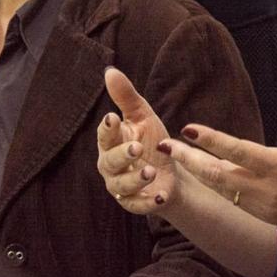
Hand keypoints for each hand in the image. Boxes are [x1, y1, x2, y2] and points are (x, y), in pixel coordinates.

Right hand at [95, 67, 179, 213]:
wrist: (171, 172)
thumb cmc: (152, 141)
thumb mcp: (143, 117)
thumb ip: (126, 97)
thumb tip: (109, 71)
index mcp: (112, 142)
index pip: (105, 134)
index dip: (107, 128)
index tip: (113, 118)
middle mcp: (111, 165)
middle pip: (109, 161)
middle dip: (121, 155)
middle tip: (136, 147)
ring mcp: (121, 186)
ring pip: (121, 185)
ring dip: (135, 179)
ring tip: (150, 171)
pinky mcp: (135, 203)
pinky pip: (137, 205)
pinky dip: (147, 202)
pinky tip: (160, 196)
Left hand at [162, 92, 276, 232]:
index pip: (237, 151)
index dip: (210, 140)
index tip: (188, 128)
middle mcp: (267, 190)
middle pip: (217, 175)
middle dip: (188, 160)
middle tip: (163, 146)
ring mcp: (265, 206)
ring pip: (221, 190)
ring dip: (197, 174)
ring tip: (176, 157)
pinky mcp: (266, 215)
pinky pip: (233, 200)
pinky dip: (214, 187)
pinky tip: (203, 175)